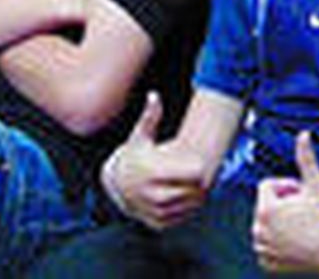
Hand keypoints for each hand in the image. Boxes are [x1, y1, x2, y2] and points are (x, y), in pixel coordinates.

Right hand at [109, 93, 211, 229]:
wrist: (116, 185)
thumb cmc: (133, 156)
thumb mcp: (138, 136)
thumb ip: (149, 117)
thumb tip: (153, 96)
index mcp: (150, 172)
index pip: (190, 174)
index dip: (198, 168)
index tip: (201, 162)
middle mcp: (150, 194)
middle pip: (191, 191)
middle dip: (199, 184)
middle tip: (202, 174)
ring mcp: (152, 211)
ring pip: (188, 206)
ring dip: (197, 196)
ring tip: (194, 184)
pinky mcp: (156, 224)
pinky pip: (181, 217)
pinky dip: (188, 209)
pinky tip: (186, 196)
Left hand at [252, 132, 318, 273]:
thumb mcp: (317, 185)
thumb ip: (305, 158)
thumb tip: (303, 133)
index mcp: (266, 210)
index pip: (267, 185)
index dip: (286, 186)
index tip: (302, 195)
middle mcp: (258, 230)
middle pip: (266, 205)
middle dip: (283, 204)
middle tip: (304, 212)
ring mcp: (262, 248)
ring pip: (266, 224)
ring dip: (280, 222)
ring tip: (302, 227)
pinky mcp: (266, 263)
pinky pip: (267, 244)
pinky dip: (278, 242)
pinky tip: (297, 243)